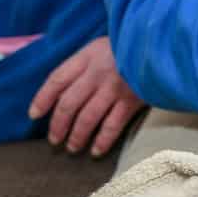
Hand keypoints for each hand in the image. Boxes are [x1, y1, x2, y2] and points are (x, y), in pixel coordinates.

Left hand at [28, 36, 145, 156]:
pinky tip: (96, 151)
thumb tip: (64, 88)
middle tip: (55, 140)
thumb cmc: (132, 44)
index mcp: (88, 56)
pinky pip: (112, 126)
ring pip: (87, 118)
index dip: (42, 98)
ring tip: (73, 147)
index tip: (34, 114)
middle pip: (68, 104)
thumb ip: (87, 63)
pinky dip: (102, 141)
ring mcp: (114, 88)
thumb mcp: (105, 44)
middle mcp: (97, 73)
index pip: (57, 79)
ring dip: (77, 137)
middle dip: (58, 125)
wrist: (163, 44)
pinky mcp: (132, 100)